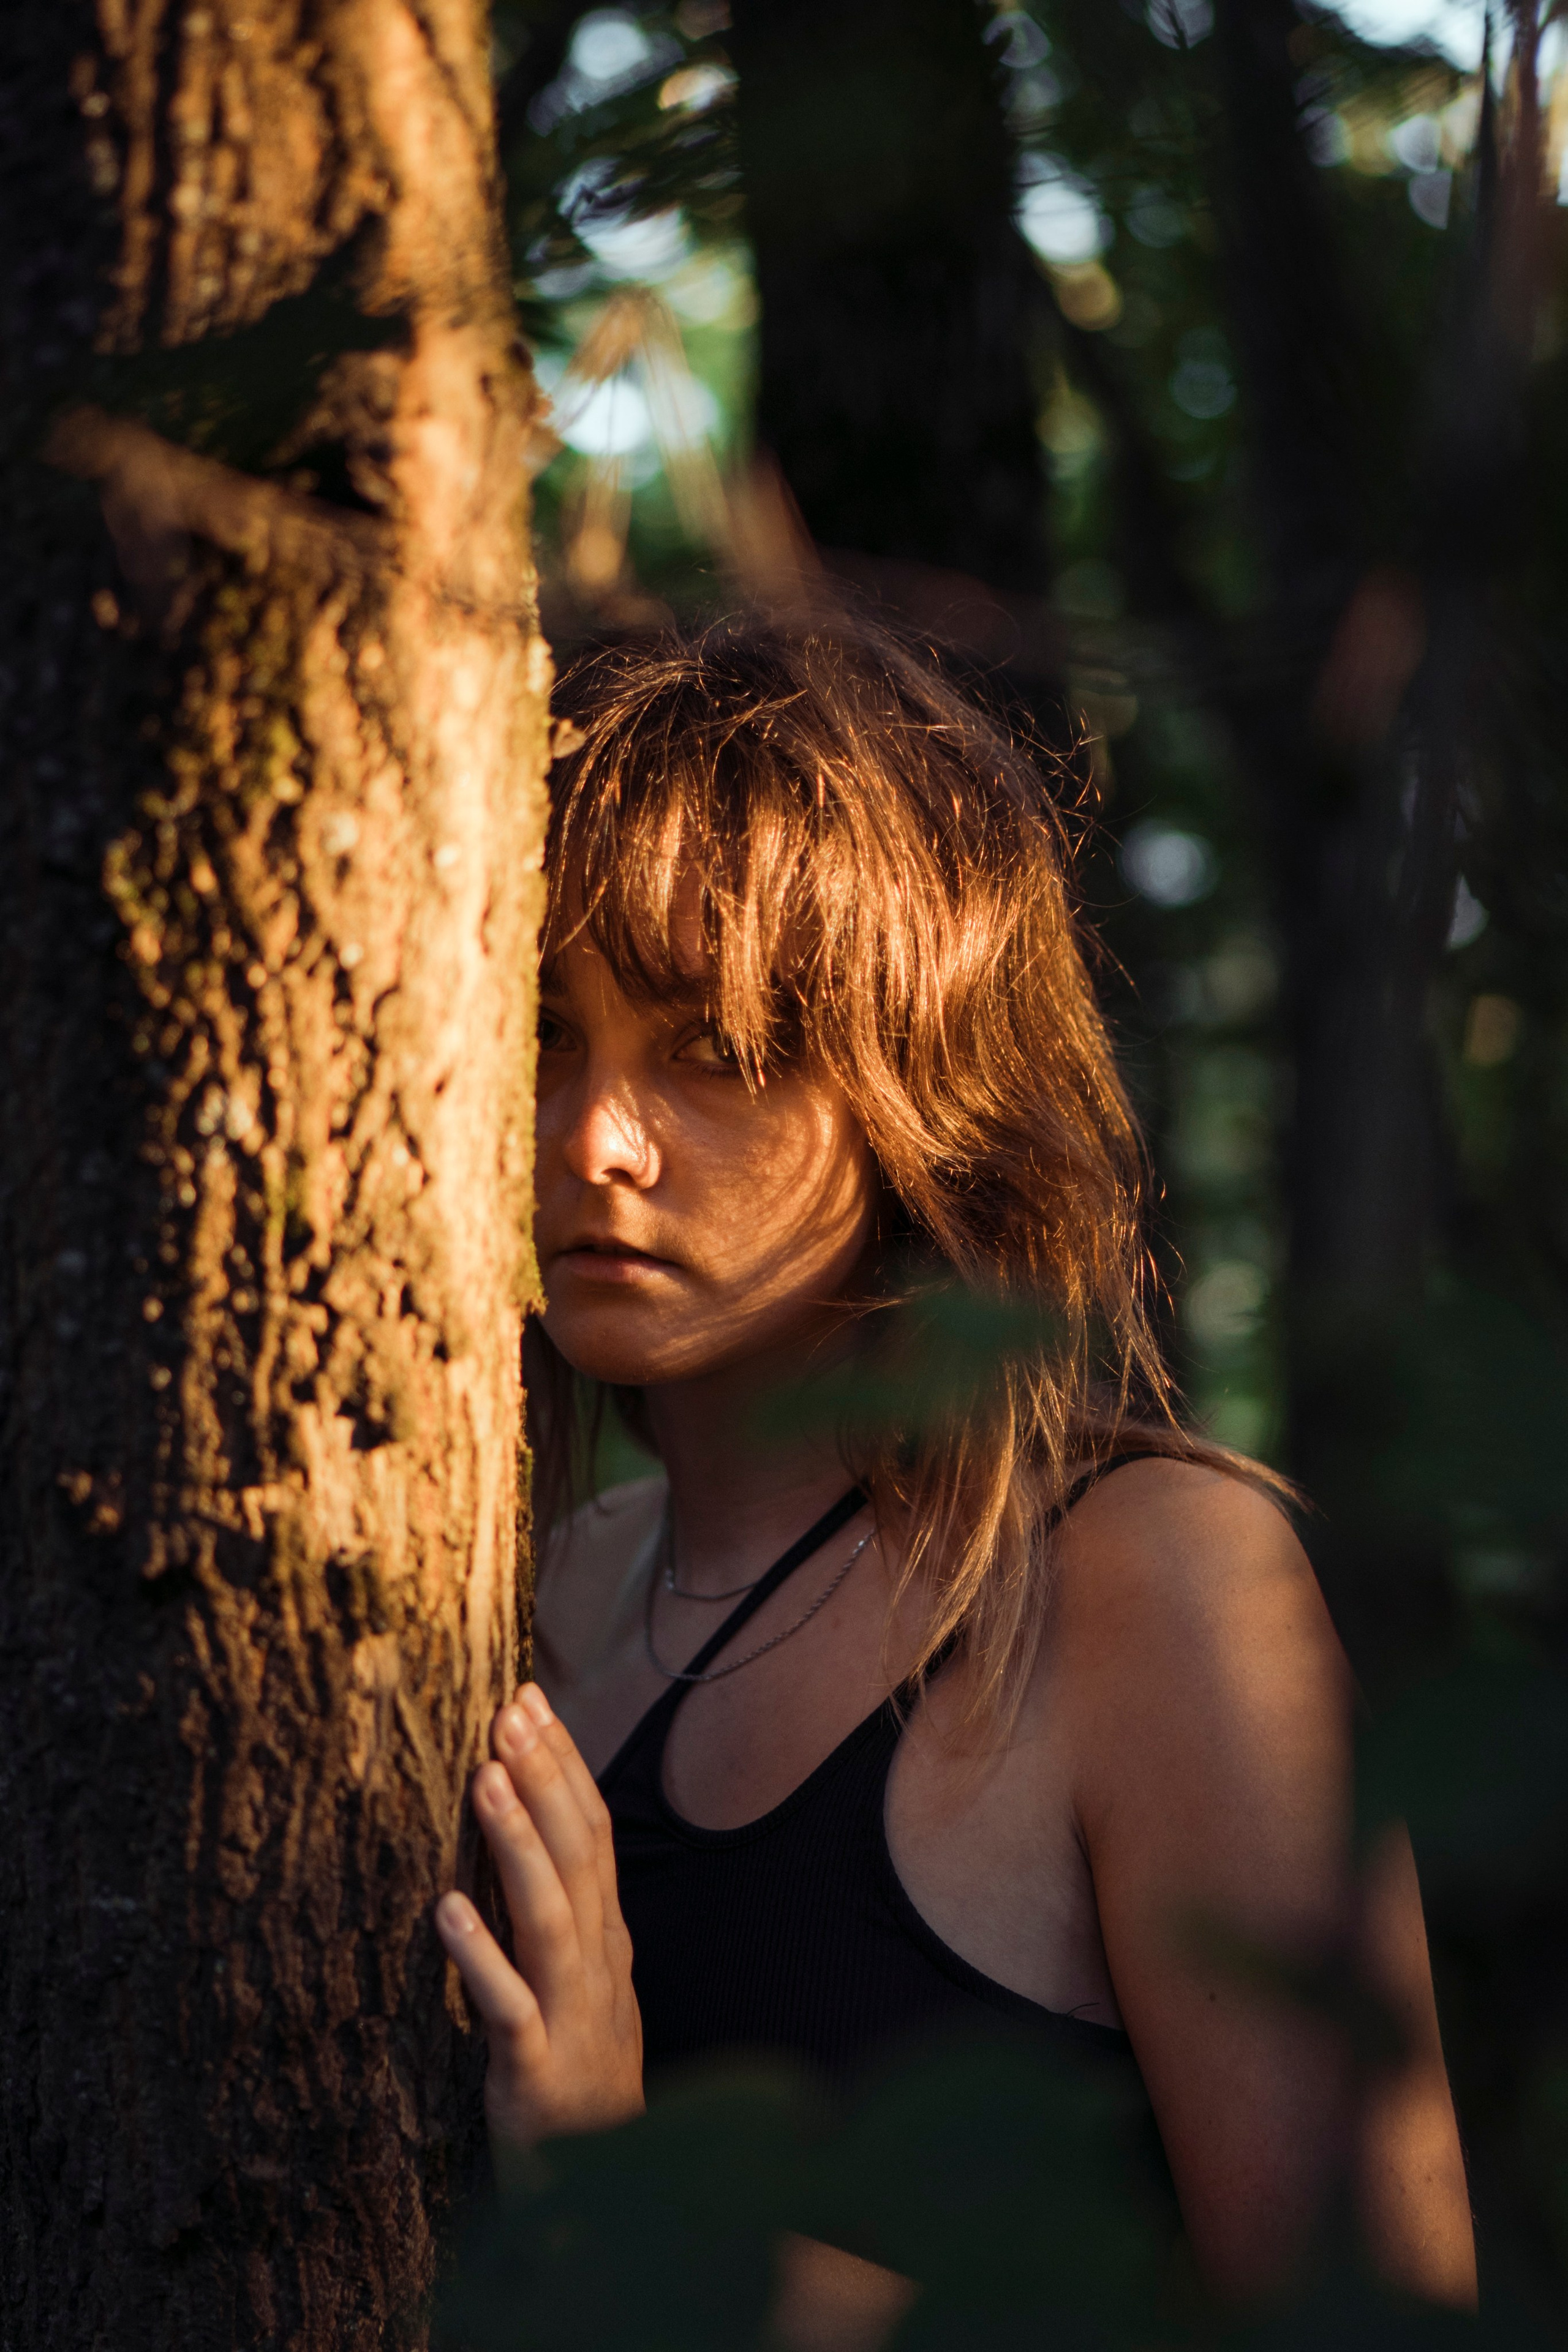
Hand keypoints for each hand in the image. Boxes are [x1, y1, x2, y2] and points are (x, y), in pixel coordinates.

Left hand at [436, 1683, 643, 2147]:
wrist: (614, 2204)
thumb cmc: (579, 2084)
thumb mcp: (582, 1990)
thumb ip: (563, 1919)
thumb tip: (525, 1832)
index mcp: (608, 1943)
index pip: (593, 1834)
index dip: (566, 1765)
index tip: (531, 1700)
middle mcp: (599, 1968)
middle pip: (578, 1857)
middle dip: (545, 1778)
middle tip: (508, 1711)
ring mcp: (572, 2019)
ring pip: (551, 1915)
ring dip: (518, 1843)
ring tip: (485, 1779)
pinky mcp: (536, 2074)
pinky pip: (508, 2008)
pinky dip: (481, 1956)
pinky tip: (446, 1907)